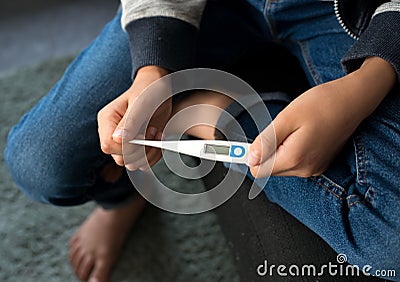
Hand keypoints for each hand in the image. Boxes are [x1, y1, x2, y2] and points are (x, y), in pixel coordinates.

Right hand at [97, 66, 170, 169]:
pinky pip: (142, 162)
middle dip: (140, 150)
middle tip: (152, 132)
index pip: (108, 145)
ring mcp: (124, 141)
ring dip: (148, 154)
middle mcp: (112, 132)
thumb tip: (118, 139)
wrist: (160, 89)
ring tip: (156, 135)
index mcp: (107, 119)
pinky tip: (159, 139)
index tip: (143, 135)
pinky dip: (154, 155)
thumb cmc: (149, 90)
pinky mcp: (136, 146)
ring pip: (131, 163)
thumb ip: (130, 121)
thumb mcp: (141, 102)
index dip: (127, 146)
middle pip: (120, 157)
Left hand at [248, 57, 395, 177]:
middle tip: (278, 128)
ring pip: (282, 165)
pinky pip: (295, 161)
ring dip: (279, 149)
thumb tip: (250, 158)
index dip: (249, 156)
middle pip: (269, 168)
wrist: (353, 100)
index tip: (243, 144)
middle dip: (266, 150)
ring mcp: (314, 168)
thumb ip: (266, 141)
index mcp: (294, 159)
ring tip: (294, 129)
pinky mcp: (319, 163)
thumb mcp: (287, 118)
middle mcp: (304, 169)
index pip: (258, 170)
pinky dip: (291, 149)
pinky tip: (302, 133)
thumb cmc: (321, 104)